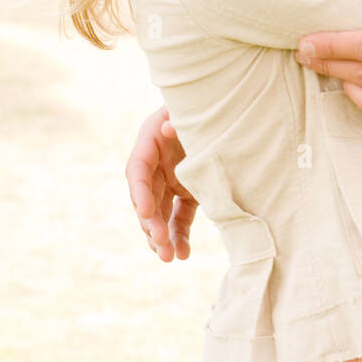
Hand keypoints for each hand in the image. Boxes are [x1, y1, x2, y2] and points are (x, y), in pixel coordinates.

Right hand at [124, 106, 196, 260]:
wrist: (224, 106)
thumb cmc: (206, 103)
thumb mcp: (192, 108)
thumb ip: (180, 119)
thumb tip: (169, 128)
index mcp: (151, 140)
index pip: (138, 169)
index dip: (140, 192)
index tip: (146, 212)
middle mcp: (156, 162)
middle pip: (146, 197)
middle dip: (151, 222)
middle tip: (159, 243)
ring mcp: (171, 179)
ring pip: (160, 213)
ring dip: (162, 236)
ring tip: (169, 258)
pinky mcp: (187, 191)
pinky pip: (179, 217)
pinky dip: (180, 235)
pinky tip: (183, 254)